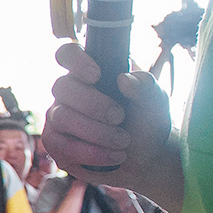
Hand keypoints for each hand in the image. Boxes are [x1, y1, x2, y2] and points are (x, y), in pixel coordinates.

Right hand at [42, 43, 170, 185]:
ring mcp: (59, 118)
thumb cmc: (147, 122)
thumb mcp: (155, 100)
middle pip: (62, 87)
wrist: (148, 158)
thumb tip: (124, 79)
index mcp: (89, 74)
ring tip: (123, 141)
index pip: (67, 54)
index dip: (75, 61)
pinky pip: (62, 146)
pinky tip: (114, 156)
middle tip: (119, 116)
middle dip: (93, 104)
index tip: (96, 75)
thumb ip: (145, 85)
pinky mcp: (57, 145)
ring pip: (61, 117)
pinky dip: (91, 153)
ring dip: (96, 132)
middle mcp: (69, 93)